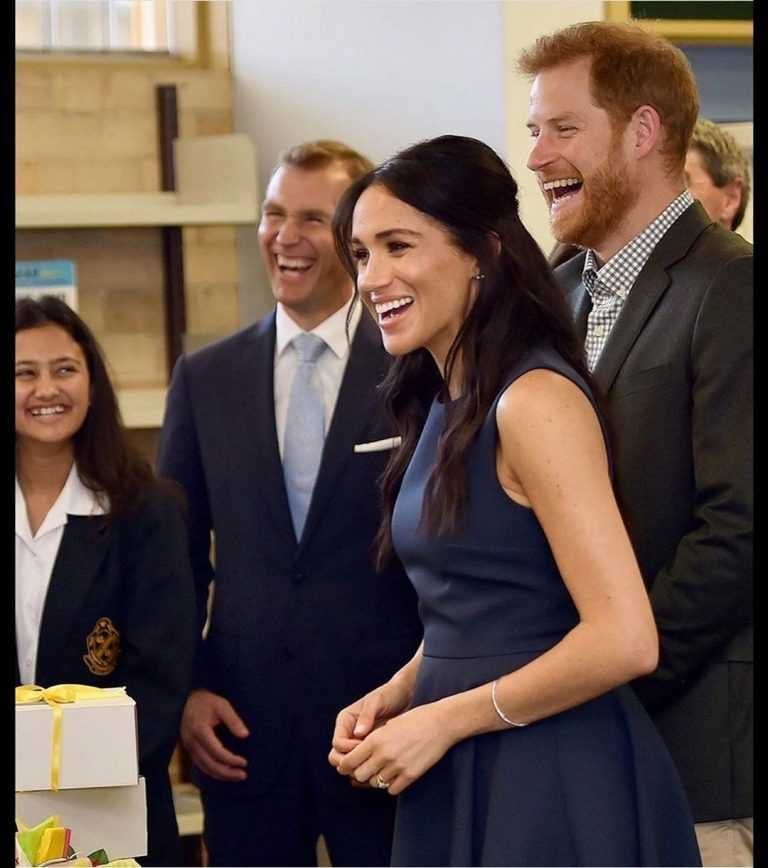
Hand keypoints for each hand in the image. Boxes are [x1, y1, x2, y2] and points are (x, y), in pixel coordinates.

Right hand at [180, 688, 249, 781]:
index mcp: (199, 730)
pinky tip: (224, 773)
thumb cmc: (207, 701)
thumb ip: (233, 720)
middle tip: (243, 775)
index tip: (244, 762)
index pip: (216, 752)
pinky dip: (213, 771)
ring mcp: (188, 747)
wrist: (188, 699)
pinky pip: (200, 765)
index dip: (231, 759)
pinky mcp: (189, 749)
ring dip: (220, 775)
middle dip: (227, 772)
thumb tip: (245, 735)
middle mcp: (192, 742)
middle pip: (209, 764)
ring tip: (236, 776)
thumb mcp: (222, 706)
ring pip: (204, 767)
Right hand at [328, 679, 410, 773]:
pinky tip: (381, 771)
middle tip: (369, 763)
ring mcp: (358, 743)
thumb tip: (358, 734)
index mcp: (345, 721)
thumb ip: (367, 715)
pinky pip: (363, 766)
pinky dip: (368, 771)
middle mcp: (348, 734)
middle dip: (350, 764)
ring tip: (377, 768)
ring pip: (350, 765)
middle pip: (337, 758)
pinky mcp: (370, 750)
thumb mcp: (377, 701)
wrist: (404, 696)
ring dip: (359, 770)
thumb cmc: (389, 694)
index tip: (367, 747)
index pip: (338, 744)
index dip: (349, 750)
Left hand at [335, 701, 455, 795]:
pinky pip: (391, 789)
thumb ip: (372, 741)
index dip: (345, 765)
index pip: (349, 761)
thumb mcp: (388, 726)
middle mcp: (383, 754)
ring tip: (382, 769)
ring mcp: (397, 767)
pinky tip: (395, 774)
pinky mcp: (410, 776)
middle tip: (365, 768)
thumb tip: (357, 755)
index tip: (347, 765)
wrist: (440, 723)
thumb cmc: (414, 720)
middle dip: (359, 773)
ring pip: (375, 783)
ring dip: (376, 778)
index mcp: (375, 739)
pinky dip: (391, 784)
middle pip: (359, 775)